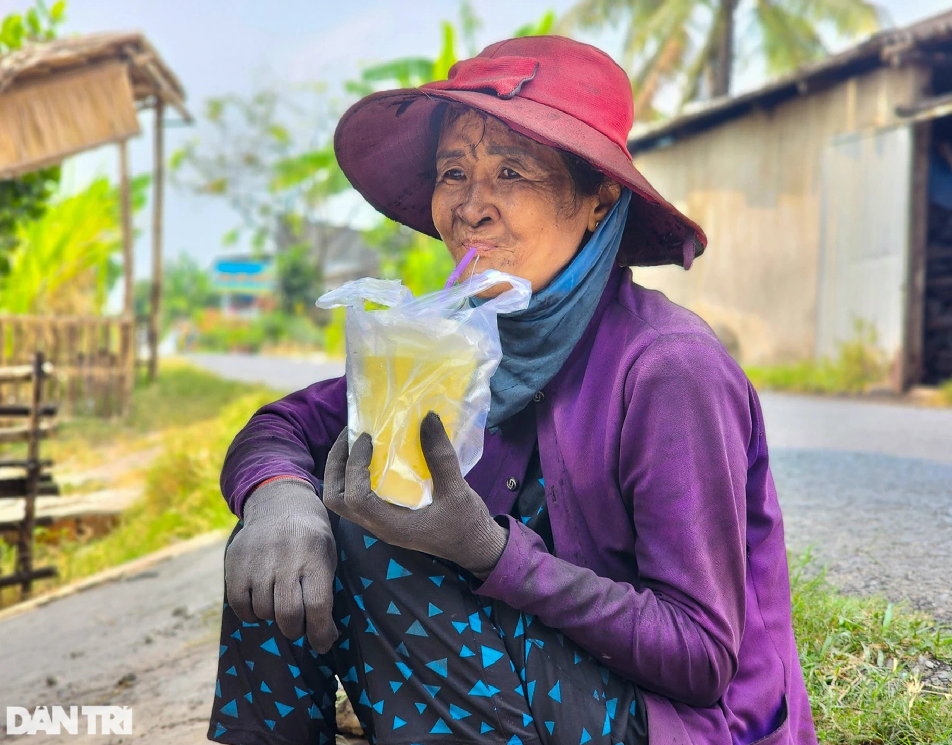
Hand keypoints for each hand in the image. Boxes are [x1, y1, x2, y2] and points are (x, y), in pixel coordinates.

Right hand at [225, 478, 338, 652]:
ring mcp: (258, 559)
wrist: (279, 503)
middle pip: (288, 613)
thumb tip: (325, 639)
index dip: (320, 633)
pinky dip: (251, 613)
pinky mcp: (235, 562)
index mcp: (314, 556)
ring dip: (273, 618)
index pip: (317, 605)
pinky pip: (240, 604)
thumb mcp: (327, 556)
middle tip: (299, 626)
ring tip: (279, 604)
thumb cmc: (310, 539)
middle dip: (296, 629)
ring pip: (264, 611)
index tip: (322, 644)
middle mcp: (285, 557)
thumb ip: (325, 593)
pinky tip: (260, 602)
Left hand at [323, 412, 508, 577]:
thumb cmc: (466, 525)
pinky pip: (357, 495)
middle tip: (350, 435)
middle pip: (336, 499)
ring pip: (342, 499)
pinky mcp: (385, 516)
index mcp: (391, 525)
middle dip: (336, 465)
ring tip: (356, 442)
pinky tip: (371, 455)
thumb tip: (428, 418)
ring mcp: (379, 522)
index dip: (354, 466)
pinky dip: (355, 474)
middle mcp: (378, 525)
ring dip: (341, 469)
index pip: (356, 498)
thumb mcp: (457, 490)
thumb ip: (441, 457)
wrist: (474, 548)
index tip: (367, 439)